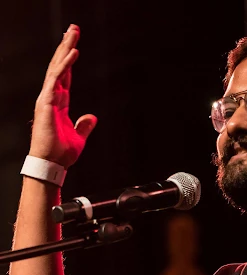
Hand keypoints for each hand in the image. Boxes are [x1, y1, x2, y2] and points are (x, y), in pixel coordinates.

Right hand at [29, 24, 96, 168]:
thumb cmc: (62, 153)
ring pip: (57, 67)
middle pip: (60, 66)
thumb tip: (92, 117)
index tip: (74, 45)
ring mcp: (47, 98)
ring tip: (73, 32)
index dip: (70, 61)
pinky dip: (64, 65)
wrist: (52, 164)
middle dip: (66, 46)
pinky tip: (73, 52)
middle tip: (73, 28)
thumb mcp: (79, 137)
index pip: (65, 77)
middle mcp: (51, 97)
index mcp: (59, 104)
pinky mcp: (46, 102)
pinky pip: (56, 79)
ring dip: (65, 48)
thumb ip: (84, 125)